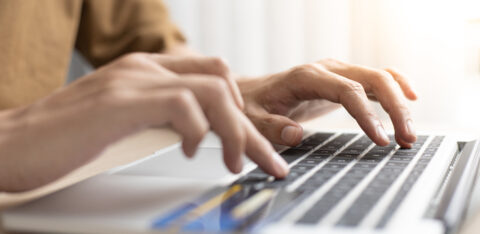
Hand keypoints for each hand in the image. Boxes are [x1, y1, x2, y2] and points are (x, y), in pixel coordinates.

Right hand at [0, 53, 287, 191]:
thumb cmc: (64, 141)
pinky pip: (181, 105)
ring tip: (235, 162)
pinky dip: (197, 132)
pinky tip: (190, 152)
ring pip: (211, 89)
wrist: (9, 145)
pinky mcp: (119, 102)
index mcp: (145, 71)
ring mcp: (132, 82)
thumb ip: (159, 118)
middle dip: (249, 125)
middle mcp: (142, 68)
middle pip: (221, 80)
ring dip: (234, 131)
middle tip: (265, 159)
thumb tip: (197, 133)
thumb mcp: (125, 122)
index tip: (254, 141)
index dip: (240, 107)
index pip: (211, 74)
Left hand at [239, 58, 416, 147]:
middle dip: (395, 108)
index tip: (380, 139)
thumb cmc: (252, 106)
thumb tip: (295, 134)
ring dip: (400, 102)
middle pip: (372, 79)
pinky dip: (395, 87)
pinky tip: (411, 98)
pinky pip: (375, 78)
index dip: (367, 115)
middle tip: (406, 138)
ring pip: (379, 77)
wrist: (251, 92)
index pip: (347, 91)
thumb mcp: (251, 119)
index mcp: (306, 77)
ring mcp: (337, 71)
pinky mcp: (342, 79)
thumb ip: (269, 127)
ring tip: (409, 133)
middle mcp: (326, 69)